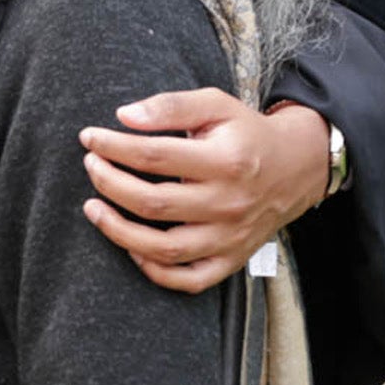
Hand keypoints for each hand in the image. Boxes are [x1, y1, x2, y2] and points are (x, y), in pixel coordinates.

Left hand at [77, 90, 330, 293]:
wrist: (296, 167)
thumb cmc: (246, 133)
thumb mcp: (216, 104)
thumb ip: (170, 106)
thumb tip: (124, 116)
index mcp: (225, 161)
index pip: (154, 156)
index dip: (113, 147)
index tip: (89, 138)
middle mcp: (228, 204)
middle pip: (153, 203)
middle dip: (109, 183)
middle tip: (90, 166)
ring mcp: (230, 238)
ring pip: (164, 249)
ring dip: (119, 232)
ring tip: (92, 209)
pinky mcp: (232, 259)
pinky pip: (189, 280)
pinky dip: (155, 271)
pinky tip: (131, 248)